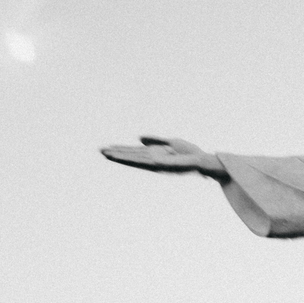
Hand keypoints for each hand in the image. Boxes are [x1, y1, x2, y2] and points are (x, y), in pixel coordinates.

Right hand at [100, 136, 226, 179]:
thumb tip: (138, 138)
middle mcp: (154, 161)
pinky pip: (144, 161)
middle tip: (100, 151)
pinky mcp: (161, 164)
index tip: (108, 148)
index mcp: (155, 155)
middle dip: (116, 154)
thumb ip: (155, 140)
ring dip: (121, 157)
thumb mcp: (170, 142)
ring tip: (107, 154)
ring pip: (135, 159)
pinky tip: (126, 157)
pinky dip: (134, 159)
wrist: (203, 161)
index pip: (135, 153)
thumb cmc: (190, 153)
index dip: (121, 150)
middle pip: (131, 156)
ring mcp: (157, 163)